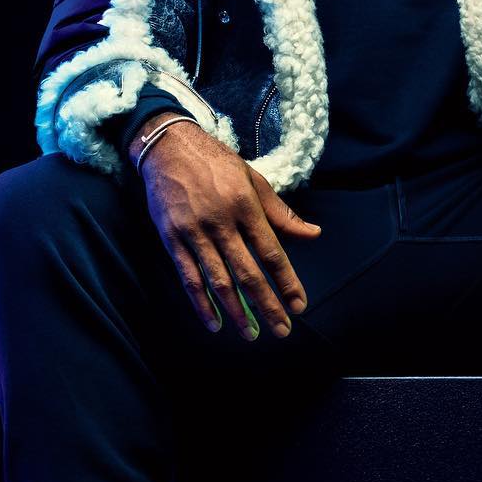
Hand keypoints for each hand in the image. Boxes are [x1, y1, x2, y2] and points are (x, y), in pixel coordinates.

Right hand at [134, 116, 322, 340]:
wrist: (168, 147)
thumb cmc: (216, 164)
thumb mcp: (254, 180)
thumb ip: (281, 214)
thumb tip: (313, 234)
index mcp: (246, 206)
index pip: (272, 252)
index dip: (287, 282)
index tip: (299, 305)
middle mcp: (221, 221)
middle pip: (248, 273)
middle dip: (267, 305)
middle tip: (282, 330)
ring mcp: (194, 232)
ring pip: (218, 280)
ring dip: (236, 311)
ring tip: (251, 334)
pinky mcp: (171, 239)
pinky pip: (188, 277)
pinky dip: (201, 303)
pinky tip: (214, 323)